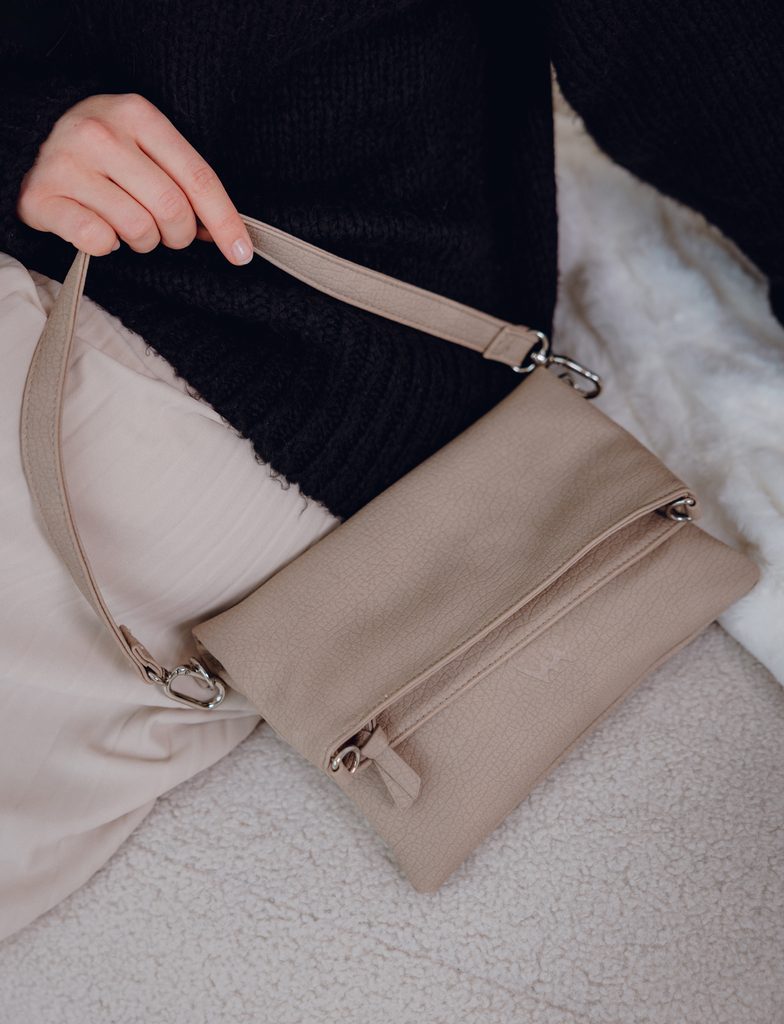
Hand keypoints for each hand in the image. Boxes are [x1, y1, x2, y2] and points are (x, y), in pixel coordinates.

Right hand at [15, 92, 253, 264]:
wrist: (29, 138)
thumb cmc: (103, 149)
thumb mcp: (145, 144)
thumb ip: (183, 178)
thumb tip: (222, 230)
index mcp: (137, 115)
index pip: (197, 178)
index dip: (225, 222)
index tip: (242, 252)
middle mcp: (101, 134)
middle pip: (172, 209)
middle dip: (179, 234)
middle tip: (169, 233)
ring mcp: (68, 164)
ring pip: (138, 229)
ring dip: (144, 241)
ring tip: (130, 226)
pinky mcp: (42, 197)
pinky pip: (98, 241)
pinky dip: (107, 245)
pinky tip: (99, 227)